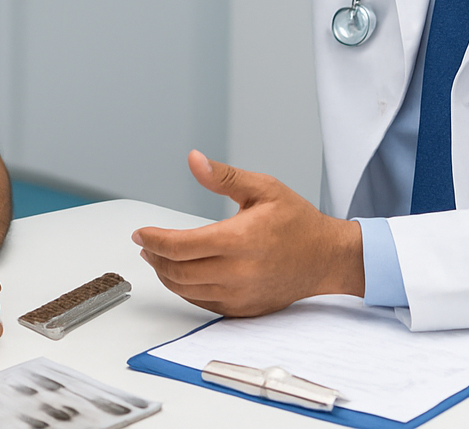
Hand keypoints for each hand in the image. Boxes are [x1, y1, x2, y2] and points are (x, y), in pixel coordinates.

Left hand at [132, 151, 364, 317]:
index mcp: (240, 240)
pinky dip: (186, 289)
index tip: (140, 232)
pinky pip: (203, 303)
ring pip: (187, 290)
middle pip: (178, 271)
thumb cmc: (298, 222)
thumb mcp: (264, 188)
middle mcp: (238, 272)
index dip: (154, 239)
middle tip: (146, 244)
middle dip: (155, 256)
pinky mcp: (244, 309)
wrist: (327, 258)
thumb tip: (193, 160)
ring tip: (158, 257)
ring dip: (166, 274)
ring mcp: (241, 295)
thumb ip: (224, 176)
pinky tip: (181, 274)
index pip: (181, 246)